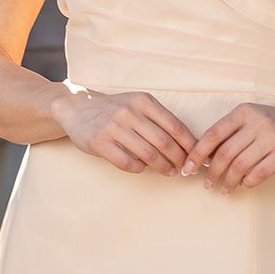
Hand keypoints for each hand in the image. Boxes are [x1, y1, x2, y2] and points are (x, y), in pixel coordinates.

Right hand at [50, 87, 197, 175]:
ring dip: (163, 167)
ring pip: (148, 155)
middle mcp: (130, 112)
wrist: (76, 108)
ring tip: (170, 172)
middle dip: (179, 159)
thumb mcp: (137, 104)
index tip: (197, 157)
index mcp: (144, 101)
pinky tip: (143, 168)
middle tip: (185, 168)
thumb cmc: (114, 110)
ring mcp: (114, 128)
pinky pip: (127, 163)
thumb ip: (159, 119)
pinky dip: (139, 169)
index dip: (190, 145)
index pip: (176, 126)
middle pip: (165, 143)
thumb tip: (187, 143)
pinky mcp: (100, 143)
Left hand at [179, 98, 274, 193]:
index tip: (188, 169)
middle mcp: (257, 122)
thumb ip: (230, 135)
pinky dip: (248, 182)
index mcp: (243, 112)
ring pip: (240, 166)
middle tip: (207, 184)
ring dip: (228, 181)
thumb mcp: (251, 120)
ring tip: (224, 189)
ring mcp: (272, 137)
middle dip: (212, 172)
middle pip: (224, 153)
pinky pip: (259, 173)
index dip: (197, 154)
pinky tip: (244, 185)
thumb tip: (204, 159)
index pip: (213, 134)